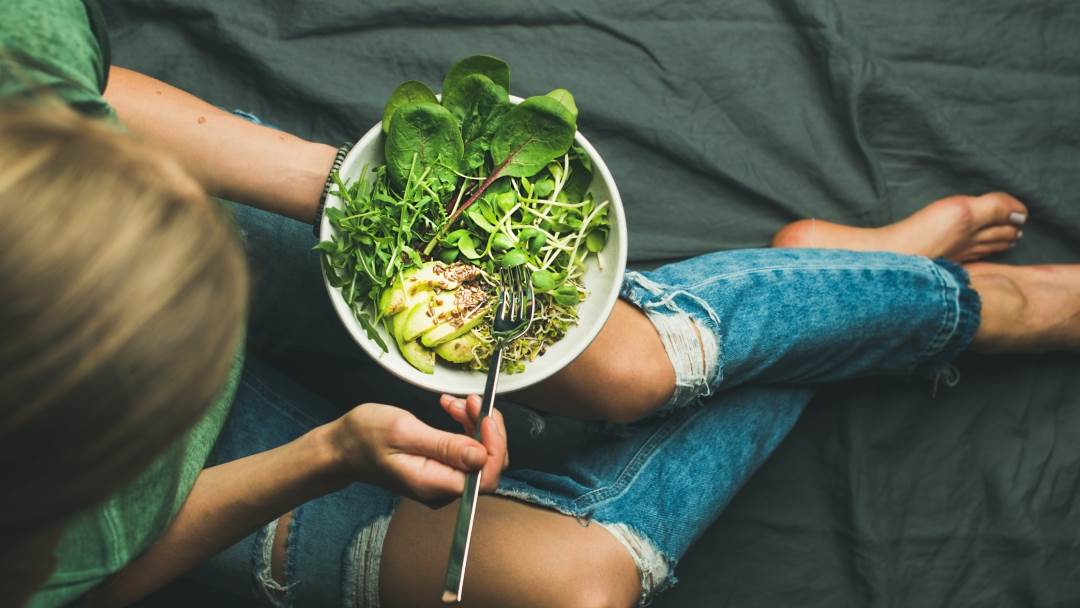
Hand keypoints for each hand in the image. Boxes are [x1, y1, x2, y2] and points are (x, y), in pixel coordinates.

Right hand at [327, 396, 506, 504]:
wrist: (342, 447)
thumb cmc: (364, 436)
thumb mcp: (403, 432)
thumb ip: (443, 446)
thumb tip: (480, 455)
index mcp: (434, 484)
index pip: (486, 476)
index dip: (495, 446)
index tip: (486, 416)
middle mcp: (442, 489)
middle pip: (488, 465)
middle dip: (486, 429)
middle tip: (470, 400)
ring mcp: (442, 481)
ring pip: (478, 454)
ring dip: (475, 424)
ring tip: (455, 402)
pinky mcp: (439, 470)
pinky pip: (465, 451)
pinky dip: (465, 427)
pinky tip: (452, 410)